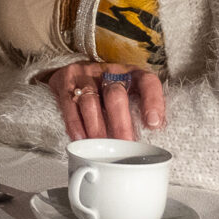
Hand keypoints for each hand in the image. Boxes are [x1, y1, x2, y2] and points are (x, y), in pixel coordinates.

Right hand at [47, 63, 167, 143]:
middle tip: (124, 145)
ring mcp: (85, 76)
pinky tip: (81, 139)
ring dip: (97, 128)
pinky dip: (75, 125)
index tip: (153, 125)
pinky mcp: (65, 83)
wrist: (74, 70)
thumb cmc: (108, 88)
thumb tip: (153, 141)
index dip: (153, 102)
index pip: (147, 82)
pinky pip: (69, 105)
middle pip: (116, 95)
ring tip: (102, 148)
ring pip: (91, 102)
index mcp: (131, 74)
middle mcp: (108, 72)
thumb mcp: (128, 91)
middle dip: (120, 123)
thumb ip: (141, 111)